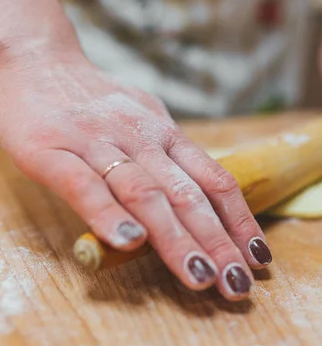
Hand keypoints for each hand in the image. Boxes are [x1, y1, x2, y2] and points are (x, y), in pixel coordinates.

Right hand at [0, 49, 271, 300]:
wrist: (39, 60)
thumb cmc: (98, 102)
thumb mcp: (148, 121)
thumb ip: (174, 158)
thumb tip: (211, 197)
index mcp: (168, 135)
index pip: (215, 181)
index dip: (240, 220)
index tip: (259, 257)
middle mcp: (142, 139)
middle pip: (188, 196)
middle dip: (218, 243)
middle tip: (238, 284)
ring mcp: (99, 143)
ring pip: (145, 194)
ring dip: (176, 238)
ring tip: (200, 275)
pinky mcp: (53, 150)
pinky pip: (84, 185)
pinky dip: (108, 215)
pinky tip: (130, 243)